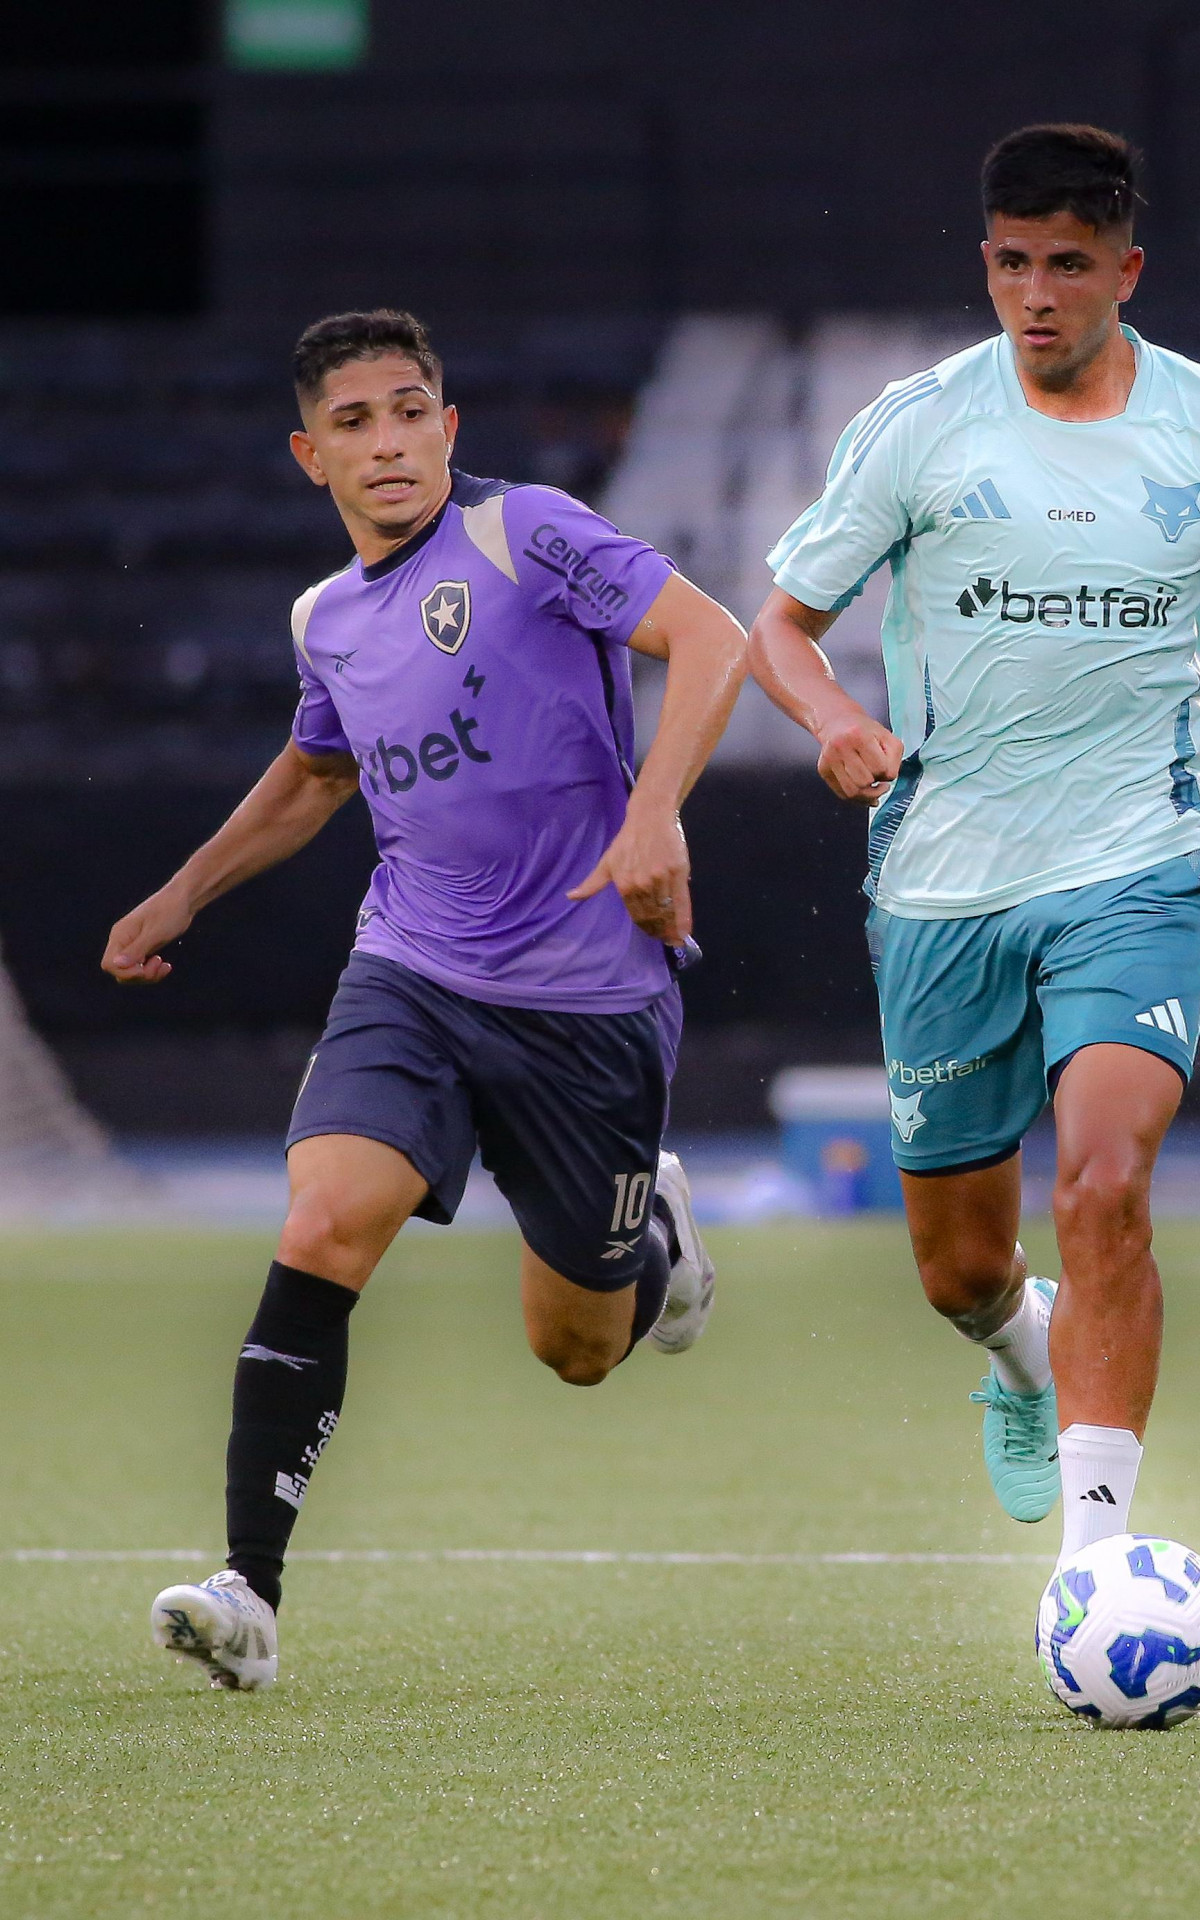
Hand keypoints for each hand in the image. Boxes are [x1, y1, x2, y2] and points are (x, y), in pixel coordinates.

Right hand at [102, 883, 192, 984]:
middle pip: (120, 971)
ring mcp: (132, 944)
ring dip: (148, 975)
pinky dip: (152, 970)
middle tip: (159, 964)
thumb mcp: (155, 933)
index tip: (145, 968)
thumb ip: (136, 949)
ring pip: (131, 971)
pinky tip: (166, 965)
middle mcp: (122, 940)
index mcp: (120, 935)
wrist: (183, 899)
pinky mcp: (143, 947)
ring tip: (164, 965)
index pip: (109, 964)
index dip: (126, 973)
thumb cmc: (170, 912)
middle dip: (140, 975)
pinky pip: (141, 966)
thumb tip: (116, 964)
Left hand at [567, 800, 691, 943]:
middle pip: (653, 917)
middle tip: (666, 939)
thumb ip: (592, 884)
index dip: (647, 929)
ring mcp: (661, 879)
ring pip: (667, 911)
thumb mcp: (606, 862)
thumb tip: (570, 897)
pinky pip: (682, 902)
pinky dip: (684, 919)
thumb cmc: (627, 841)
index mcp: (624, 885)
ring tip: (676, 938)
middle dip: (660, 931)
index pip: (638, 916)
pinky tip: (685, 932)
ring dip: (672, 928)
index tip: (654, 936)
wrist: (650, 818)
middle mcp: (642, 885)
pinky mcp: (678, 873)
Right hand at [815, 708, 903, 803]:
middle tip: (876, 776)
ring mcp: (829, 759)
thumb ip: (894, 761)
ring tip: (870, 786)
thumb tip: (884, 784)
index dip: (887, 772)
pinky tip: (861, 789)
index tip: (885, 767)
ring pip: (852, 792)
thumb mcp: (888, 738)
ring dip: (865, 794)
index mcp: (859, 735)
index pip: (880, 768)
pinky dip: (855, 796)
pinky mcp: (823, 770)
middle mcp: (840, 746)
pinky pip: (842, 794)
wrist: (837, 722)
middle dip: (874, 783)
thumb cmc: (865, 731)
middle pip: (864, 782)